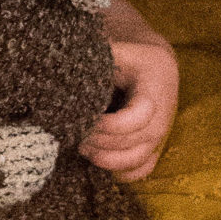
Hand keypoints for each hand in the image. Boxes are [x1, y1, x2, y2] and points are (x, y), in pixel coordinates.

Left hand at [82, 0, 177, 182]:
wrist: (151, 62)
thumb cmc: (127, 52)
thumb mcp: (113, 47)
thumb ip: (94, 58)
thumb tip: (56, 66)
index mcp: (155, 85)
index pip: (137, 119)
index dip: (107, 126)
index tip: (84, 119)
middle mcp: (164, 114)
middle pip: (133, 143)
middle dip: (99, 142)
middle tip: (73, 133)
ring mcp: (161, 134)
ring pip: (137, 161)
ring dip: (105, 159)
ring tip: (81, 145)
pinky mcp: (155, 147)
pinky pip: (141, 170)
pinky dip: (120, 172)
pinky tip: (98, 158)